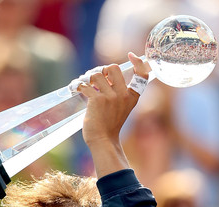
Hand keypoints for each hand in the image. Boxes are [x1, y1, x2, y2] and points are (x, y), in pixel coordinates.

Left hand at [77, 53, 149, 176]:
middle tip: (97, 78)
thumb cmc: (109, 125)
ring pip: (96, 74)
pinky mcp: (97, 100)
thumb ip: (118, 93)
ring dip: (88, 77)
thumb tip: (104, 75)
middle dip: (103, 69)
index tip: (132, 55)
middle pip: (113, 67)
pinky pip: (85, 84)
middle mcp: (123, 95)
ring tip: (86, 84)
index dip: (138, 62)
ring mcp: (110, 97)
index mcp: (132, 97)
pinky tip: (76, 88)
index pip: (142, 75)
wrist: (102, 140)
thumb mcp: (121, 108)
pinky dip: (78, 85)